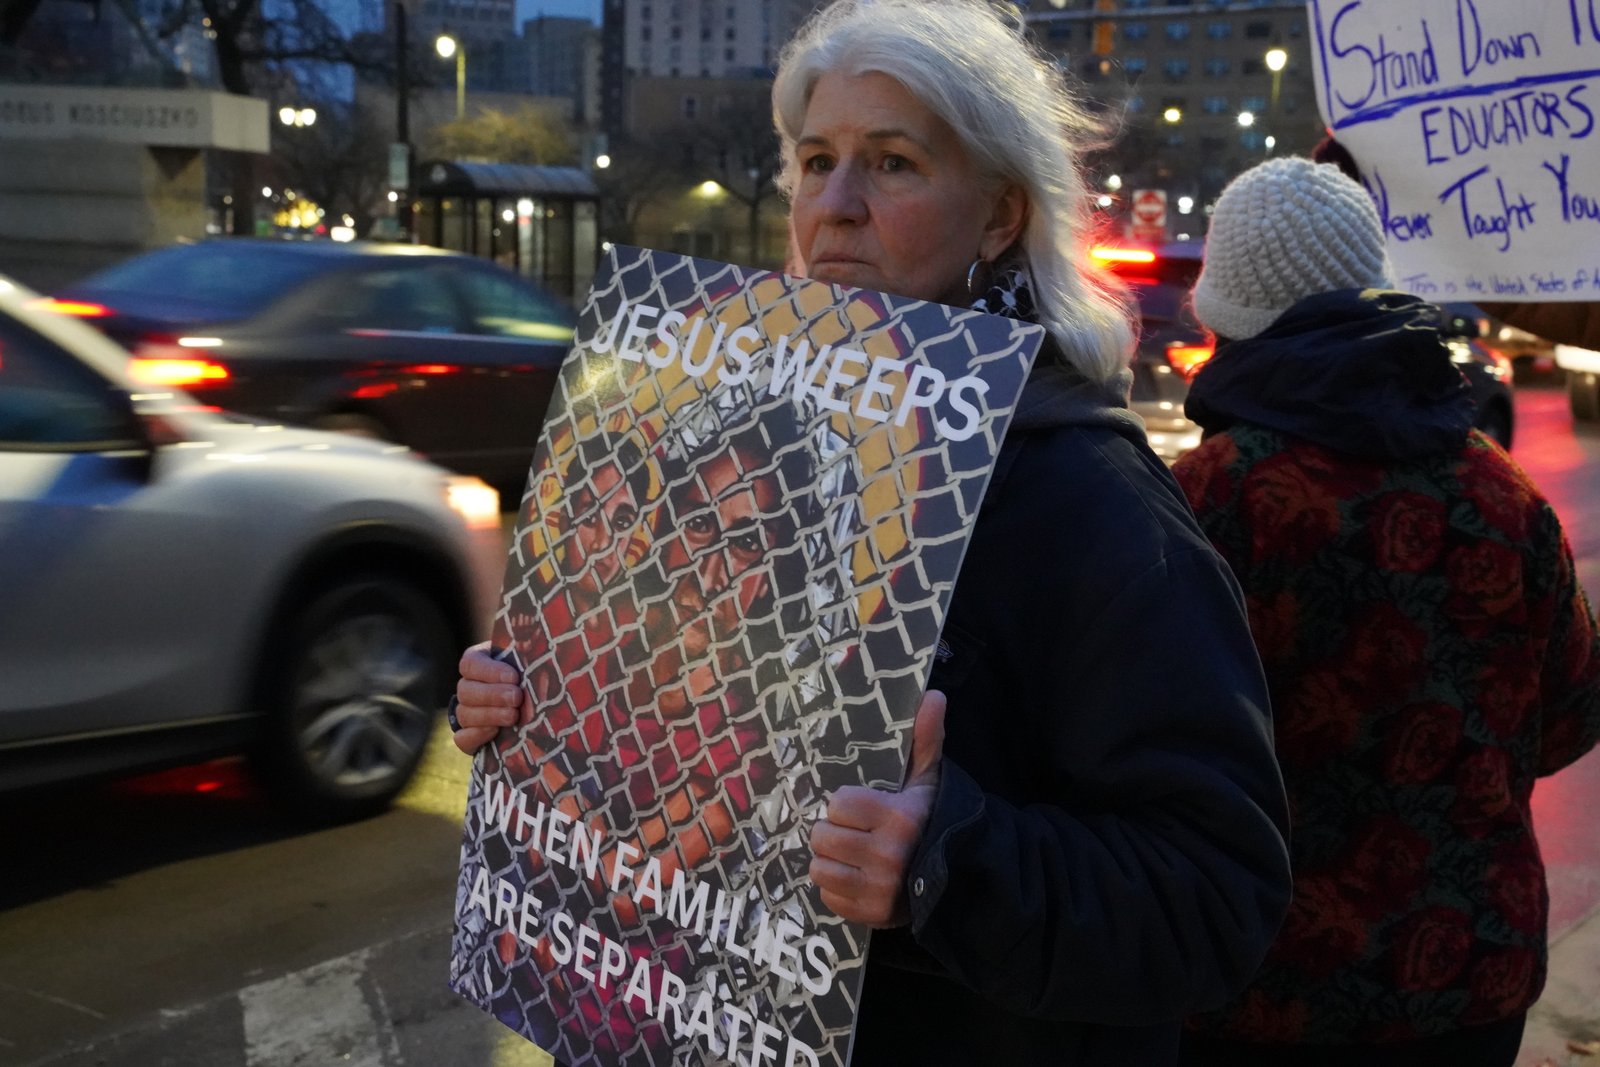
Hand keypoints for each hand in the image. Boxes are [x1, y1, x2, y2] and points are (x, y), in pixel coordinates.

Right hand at [450, 642, 529, 754]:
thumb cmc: (533, 675)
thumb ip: (530, 655)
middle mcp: (468, 688)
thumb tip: (543, 644)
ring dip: (489, 715)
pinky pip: (462, 739)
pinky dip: (476, 735)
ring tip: (513, 716)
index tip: (514, 677)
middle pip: (466, 691)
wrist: (535, 709)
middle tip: (517, 698)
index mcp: (478, 663)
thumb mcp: (529, 661)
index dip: (490, 671)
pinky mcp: (469, 738)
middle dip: (493, 695)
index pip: (471, 664)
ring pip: (464, 714)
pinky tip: (496, 732)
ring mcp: (466, 714)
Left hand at [809, 690, 945, 927]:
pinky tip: (857, 878)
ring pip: (819, 867)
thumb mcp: (930, 780)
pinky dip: (837, 887)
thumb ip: (926, 738)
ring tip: (852, 855)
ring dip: (831, 860)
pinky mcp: (871, 915)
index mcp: (899, 817)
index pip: (838, 804)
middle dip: (834, 832)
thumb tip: (933, 695)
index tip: (863, 809)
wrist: (959, 876)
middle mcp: (888, 855)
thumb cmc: (934, 820)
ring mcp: (879, 889)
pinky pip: (828, 896)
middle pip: (822, 836)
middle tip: (854, 833)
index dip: (846, 805)